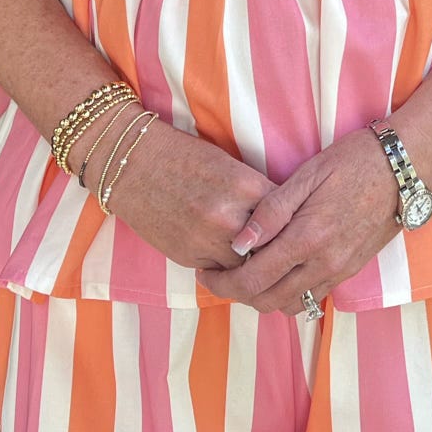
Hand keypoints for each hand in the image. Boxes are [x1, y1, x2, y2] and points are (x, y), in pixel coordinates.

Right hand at [97, 118, 276, 272]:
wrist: (133, 165)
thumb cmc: (184, 157)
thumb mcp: (228, 165)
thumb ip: (256, 193)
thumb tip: (283, 217)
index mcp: (246, 186)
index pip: (287, 214)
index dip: (294, 222)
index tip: (298, 227)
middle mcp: (230, 217)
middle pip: (272, 246)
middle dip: (280, 249)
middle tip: (289, 254)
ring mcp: (208, 241)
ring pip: (249, 268)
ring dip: (255, 266)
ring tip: (266, 265)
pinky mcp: (189, 258)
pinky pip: (222, 273)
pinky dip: (230, 270)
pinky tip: (235, 264)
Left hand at [196, 128, 402, 313]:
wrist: (404, 167)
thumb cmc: (353, 161)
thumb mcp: (307, 175)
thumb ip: (271, 211)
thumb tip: (239, 243)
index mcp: (308, 239)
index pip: (252, 280)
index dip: (222, 283)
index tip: (206, 273)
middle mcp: (324, 264)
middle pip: (268, 302)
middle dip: (237, 295)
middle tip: (220, 276)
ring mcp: (340, 271)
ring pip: (292, 306)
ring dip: (264, 298)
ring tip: (248, 274)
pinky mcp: (351, 270)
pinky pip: (314, 298)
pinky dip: (290, 294)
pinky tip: (280, 271)